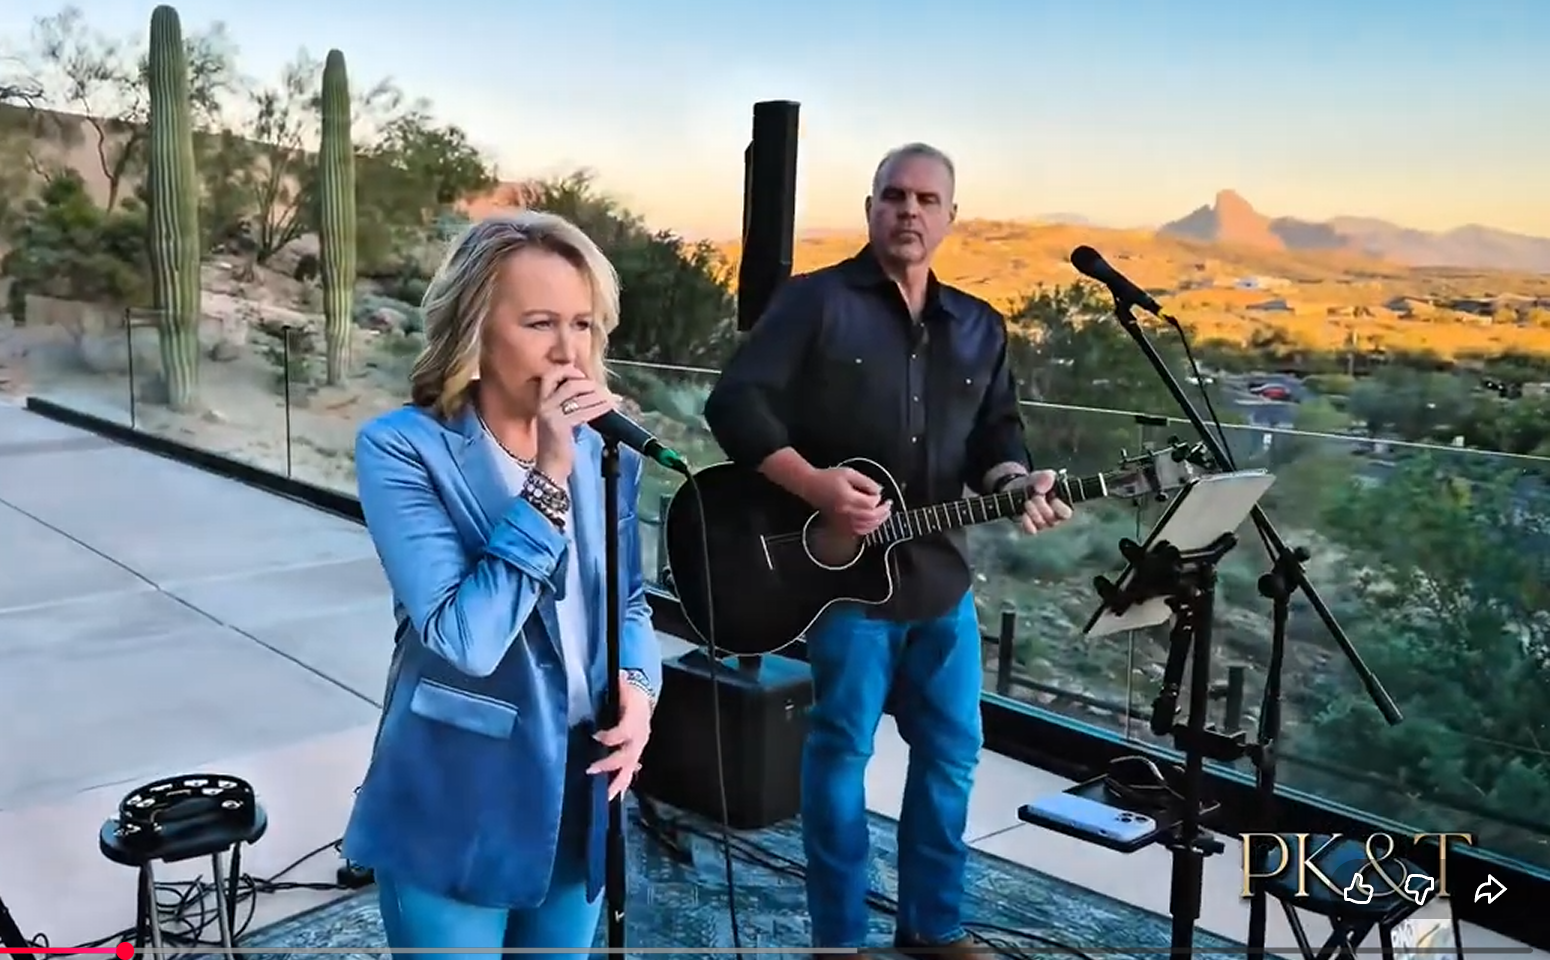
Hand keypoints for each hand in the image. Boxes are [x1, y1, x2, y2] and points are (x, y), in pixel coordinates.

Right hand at [535, 365, 618, 482]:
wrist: (550, 469)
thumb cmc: (557, 446)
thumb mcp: (558, 421)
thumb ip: (567, 405)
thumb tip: (591, 391)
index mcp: (541, 402)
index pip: (550, 375)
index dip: (567, 371)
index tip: (583, 376)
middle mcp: (543, 405)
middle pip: (569, 383)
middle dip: (589, 384)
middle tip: (602, 390)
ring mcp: (550, 415)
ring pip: (579, 396)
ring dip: (599, 396)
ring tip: (610, 399)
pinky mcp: (560, 425)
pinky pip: (584, 411)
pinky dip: (599, 408)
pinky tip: (608, 408)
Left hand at [587, 673, 652, 801]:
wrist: (644, 698)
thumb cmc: (631, 693)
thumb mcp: (626, 685)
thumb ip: (622, 683)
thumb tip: (621, 674)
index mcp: (636, 720)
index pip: (624, 731)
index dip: (610, 736)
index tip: (594, 736)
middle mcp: (639, 737)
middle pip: (627, 755)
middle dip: (609, 764)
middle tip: (590, 770)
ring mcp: (638, 748)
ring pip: (630, 769)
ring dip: (618, 783)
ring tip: (606, 796)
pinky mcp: (635, 754)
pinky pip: (629, 771)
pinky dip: (621, 784)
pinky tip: (611, 795)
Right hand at [805, 466, 889, 536]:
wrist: (810, 485)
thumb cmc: (827, 478)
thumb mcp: (849, 473)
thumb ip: (866, 481)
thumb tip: (878, 490)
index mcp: (847, 498)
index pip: (870, 504)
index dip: (878, 499)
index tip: (878, 494)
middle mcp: (845, 512)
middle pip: (870, 517)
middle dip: (882, 512)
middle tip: (888, 506)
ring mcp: (842, 520)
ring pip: (865, 527)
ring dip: (878, 522)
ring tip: (884, 515)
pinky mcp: (840, 524)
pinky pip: (857, 531)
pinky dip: (868, 529)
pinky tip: (873, 524)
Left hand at [1012, 470, 1072, 534]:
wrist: (1019, 488)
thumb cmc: (1035, 483)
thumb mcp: (1041, 476)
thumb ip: (1045, 477)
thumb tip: (1044, 484)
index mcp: (1063, 503)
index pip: (1066, 513)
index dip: (1058, 507)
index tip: (1051, 497)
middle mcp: (1055, 516)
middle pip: (1053, 520)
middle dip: (1042, 506)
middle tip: (1035, 495)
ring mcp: (1044, 523)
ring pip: (1042, 524)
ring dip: (1033, 511)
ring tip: (1028, 501)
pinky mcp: (1032, 526)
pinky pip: (1031, 530)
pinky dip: (1027, 522)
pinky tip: (1024, 513)